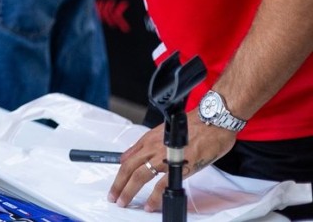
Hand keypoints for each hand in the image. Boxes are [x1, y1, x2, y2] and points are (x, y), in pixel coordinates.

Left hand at [107, 112, 237, 210]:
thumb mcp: (164, 133)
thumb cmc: (193, 125)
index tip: (116, 183)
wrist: (213, 121)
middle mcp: (152, 147)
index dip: (119, 173)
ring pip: (139, 176)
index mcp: (148, 139)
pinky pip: (162, 184)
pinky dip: (155, 197)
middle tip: (113, 197)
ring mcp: (164, 157)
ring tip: (124, 202)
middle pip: (129, 168)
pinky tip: (150, 205)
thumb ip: (147, 145)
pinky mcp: (179, 166)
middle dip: (118, 185)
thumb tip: (131, 156)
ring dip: (129, 191)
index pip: (127, 158)